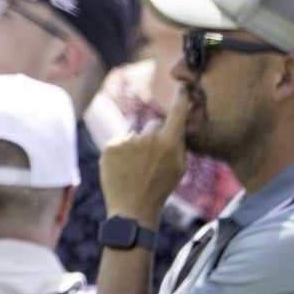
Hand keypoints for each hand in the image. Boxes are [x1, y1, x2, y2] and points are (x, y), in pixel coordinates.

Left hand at [98, 84, 188, 223]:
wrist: (132, 208)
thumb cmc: (160, 188)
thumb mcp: (179, 167)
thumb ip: (178, 143)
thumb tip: (179, 123)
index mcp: (169, 143)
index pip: (177, 113)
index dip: (181, 98)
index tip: (183, 86)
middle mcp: (148, 138)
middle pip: (154, 125)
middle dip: (155, 136)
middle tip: (152, 158)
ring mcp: (127, 141)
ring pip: (135, 134)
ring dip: (136, 145)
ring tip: (136, 167)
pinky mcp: (110, 146)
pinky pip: (120, 141)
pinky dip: (122, 150)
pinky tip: (124, 167)